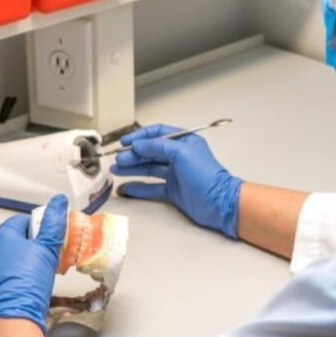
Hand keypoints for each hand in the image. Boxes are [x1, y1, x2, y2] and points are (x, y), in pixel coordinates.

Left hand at [0, 193, 67, 336]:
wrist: (10, 320)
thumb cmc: (27, 284)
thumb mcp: (47, 249)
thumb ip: (53, 224)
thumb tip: (58, 202)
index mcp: (0, 237)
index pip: (22, 221)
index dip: (39, 229)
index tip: (50, 240)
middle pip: (12, 242)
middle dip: (30, 248)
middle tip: (46, 260)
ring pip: (4, 262)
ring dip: (19, 266)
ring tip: (36, 279)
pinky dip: (9, 283)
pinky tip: (22, 292)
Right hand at [111, 124, 241, 237]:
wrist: (219, 203)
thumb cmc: (206, 175)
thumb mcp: (181, 153)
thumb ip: (157, 146)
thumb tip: (138, 144)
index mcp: (184, 142)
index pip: (158, 133)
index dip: (140, 136)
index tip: (125, 142)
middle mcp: (179, 156)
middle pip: (151, 152)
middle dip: (133, 154)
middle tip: (118, 159)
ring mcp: (176, 174)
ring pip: (149, 169)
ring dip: (132, 169)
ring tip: (116, 170)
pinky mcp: (173, 191)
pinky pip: (152, 188)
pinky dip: (138, 188)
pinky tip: (126, 188)